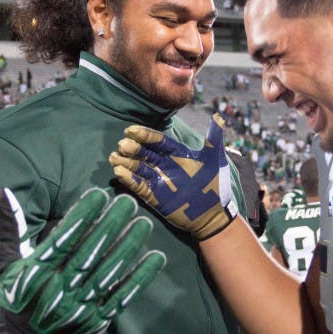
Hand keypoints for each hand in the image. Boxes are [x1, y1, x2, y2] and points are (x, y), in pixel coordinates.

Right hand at [0, 187, 165, 333]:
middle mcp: (59, 288)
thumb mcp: (6, 262)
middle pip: (89, 253)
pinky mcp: (97, 319)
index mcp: (36, 272)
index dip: (82, 217)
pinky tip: (156, 258)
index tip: (100, 194)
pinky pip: (122, 296)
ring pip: (108, 273)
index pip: (63, 240)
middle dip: (111, 226)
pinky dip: (140, 278)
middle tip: (129, 203)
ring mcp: (80, 306)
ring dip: (129, 247)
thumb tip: (4, 190)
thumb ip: (9, 228)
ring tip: (145, 224)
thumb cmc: (18, 293)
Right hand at [109, 115, 237, 239]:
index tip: (130, 130)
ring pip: (139, 168)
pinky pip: (139, 185)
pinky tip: (119, 172)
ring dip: (126, 162)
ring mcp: (159, 180)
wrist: (213, 215)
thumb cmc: (216, 186)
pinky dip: (129, 179)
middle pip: (145, 153)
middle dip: (133, 149)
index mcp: (177, 154)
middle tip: (122, 144)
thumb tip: (219, 118)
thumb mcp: (215, 160)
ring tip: (114, 158)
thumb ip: (214, 140)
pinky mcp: (154, 196)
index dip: (145, 135)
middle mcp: (165, 165)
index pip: (158, 141)